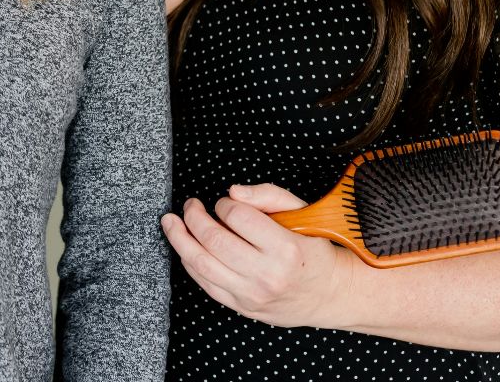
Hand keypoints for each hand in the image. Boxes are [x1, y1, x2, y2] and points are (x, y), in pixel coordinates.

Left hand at [162, 184, 359, 329]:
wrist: (328, 294)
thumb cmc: (312, 249)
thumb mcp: (302, 214)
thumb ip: (268, 195)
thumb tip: (233, 193)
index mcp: (285, 249)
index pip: (237, 216)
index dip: (223, 203)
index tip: (225, 203)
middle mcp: (267, 275)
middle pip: (213, 239)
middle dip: (194, 216)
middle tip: (191, 205)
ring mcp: (251, 295)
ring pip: (201, 263)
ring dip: (179, 239)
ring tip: (171, 222)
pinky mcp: (241, 307)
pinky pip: (204, 283)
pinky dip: (189, 262)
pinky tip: (185, 247)